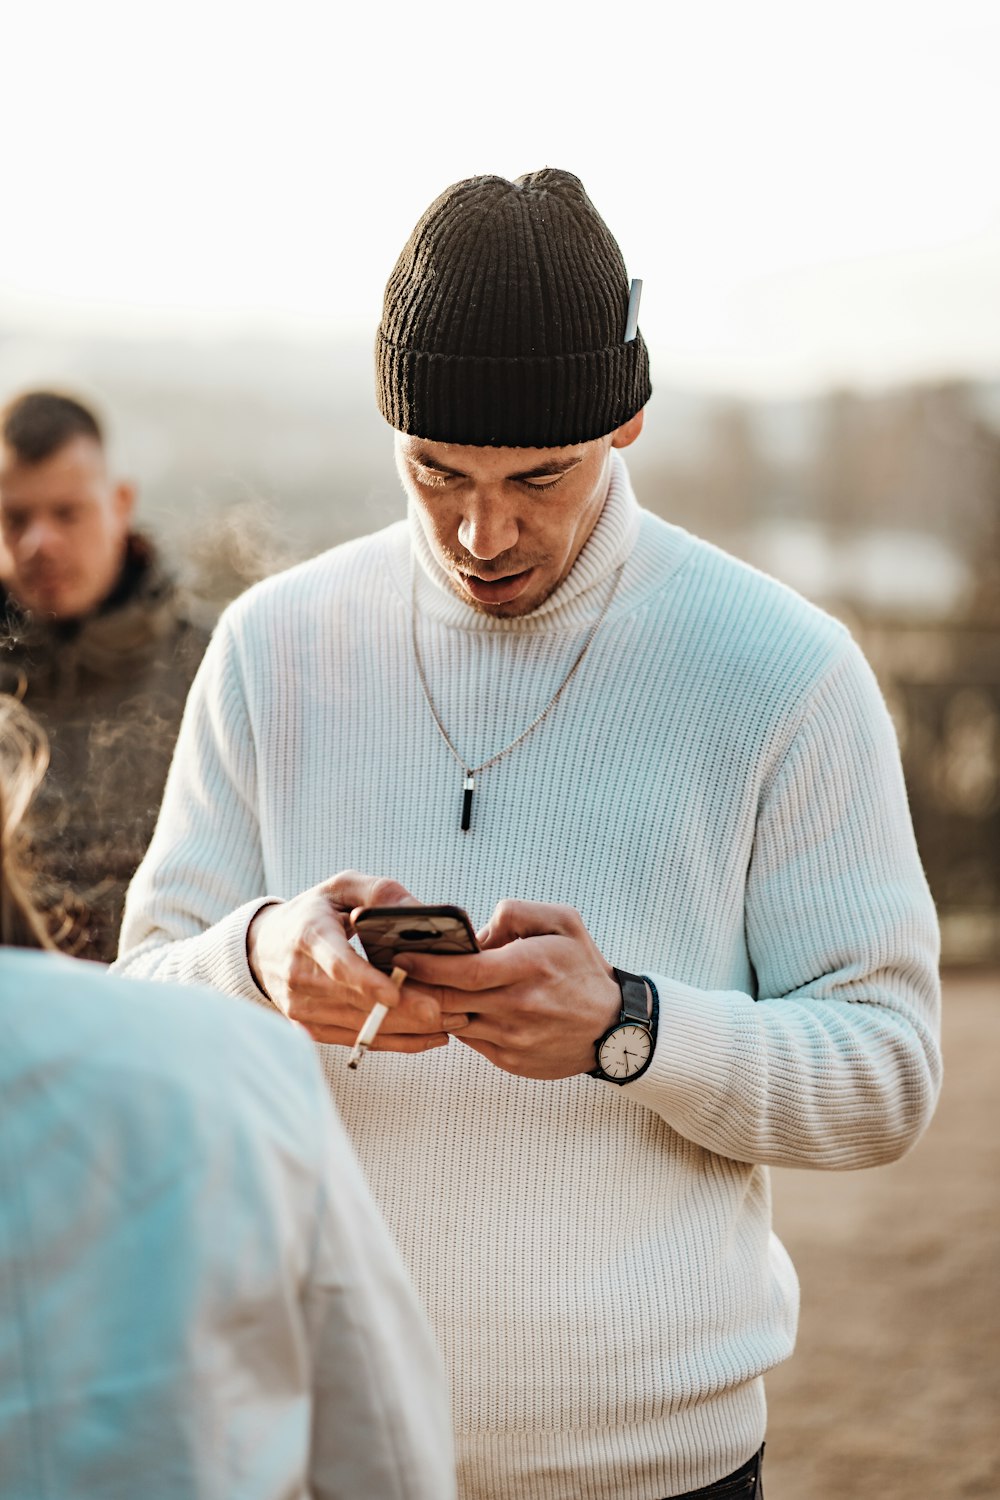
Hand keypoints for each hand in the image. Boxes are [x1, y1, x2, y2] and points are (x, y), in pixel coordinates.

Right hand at [246, 871, 452, 1052]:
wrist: (265, 947)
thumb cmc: (314, 912)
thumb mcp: (342, 887)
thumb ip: (380, 893)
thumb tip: (420, 912)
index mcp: (308, 935)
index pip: (336, 964)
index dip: (365, 981)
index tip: (394, 993)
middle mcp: (299, 976)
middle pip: (357, 1002)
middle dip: (406, 1009)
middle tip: (452, 1012)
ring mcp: (302, 1008)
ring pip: (361, 1026)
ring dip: (409, 1028)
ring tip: (453, 1022)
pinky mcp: (310, 1028)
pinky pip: (357, 1040)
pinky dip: (396, 1041)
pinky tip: (429, 1036)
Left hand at [396, 900, 621, 1079]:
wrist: (614, 1028)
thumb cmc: (583, 968)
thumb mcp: (562, 921)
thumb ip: (515, 912)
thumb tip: (474, 932)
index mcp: (529, 967)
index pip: (464, 971)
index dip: (426, 964)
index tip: (399, 955)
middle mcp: (518, 1006)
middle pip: (448, 1000)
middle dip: (414, 986)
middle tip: (392, 971)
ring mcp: (512, 1038)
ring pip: (453, 1022)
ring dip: (431, 1006)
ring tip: (415, 988)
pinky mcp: (509, 1060)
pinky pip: (468, 1039)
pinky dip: (456, 1022)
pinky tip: (452, 1006)